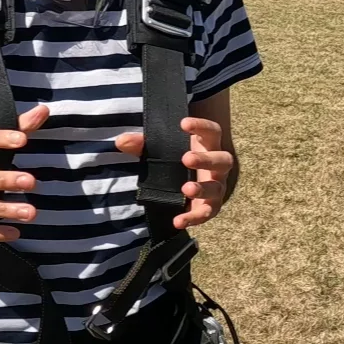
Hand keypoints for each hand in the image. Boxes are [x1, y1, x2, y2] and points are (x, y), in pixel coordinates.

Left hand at [114, 117, 233, 229]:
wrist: (191, 177)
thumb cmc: (177, 156)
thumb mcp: (162, 148)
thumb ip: (142, 144)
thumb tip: (121, 141)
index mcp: (207, 144)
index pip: (211, 130)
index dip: (200, 125)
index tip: (183, 123)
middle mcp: (218, 164)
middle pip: (222, 159)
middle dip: (205, 159)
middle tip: (186, 158)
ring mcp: (217, 185)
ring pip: (217, 187)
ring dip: (203, 188)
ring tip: (186, 189)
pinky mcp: (211, 205)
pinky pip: (206, 212)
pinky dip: (193, 217)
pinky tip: (178, 220)